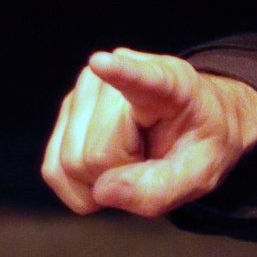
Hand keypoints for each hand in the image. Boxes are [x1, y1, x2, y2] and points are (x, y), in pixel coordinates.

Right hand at [41, 48, 256, 217]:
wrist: (190, 125)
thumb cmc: (199, 143)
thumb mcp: (202, 173)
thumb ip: (163, 189)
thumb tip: (103, 192)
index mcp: (169, 84)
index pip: (141, 79)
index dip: (121, 73)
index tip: (102, 63)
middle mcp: (115, 80)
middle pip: (95, 155)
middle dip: (122, 175)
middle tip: (151, 161)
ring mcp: (84, 92)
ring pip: (70, 165)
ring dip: (102, 181)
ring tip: (135, 158)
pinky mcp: (66, 112)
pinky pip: (54, 170)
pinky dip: (81, 187)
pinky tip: (109, 169)